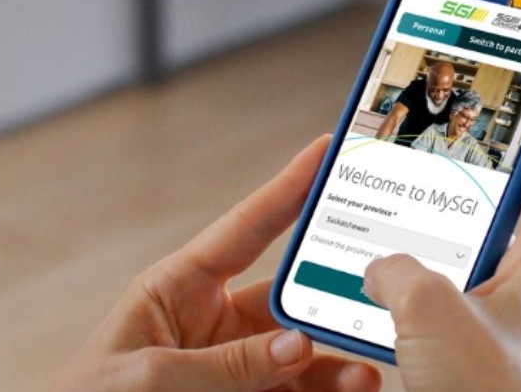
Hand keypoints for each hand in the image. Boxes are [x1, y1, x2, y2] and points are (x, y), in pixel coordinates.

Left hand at [60, 136, 381, 391]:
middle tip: (373, 293)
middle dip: (331, 298)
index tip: (328, 151)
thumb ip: (225, 365)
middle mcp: (213, 323)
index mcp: (177, 289)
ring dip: (336, 364)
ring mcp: (233, 367)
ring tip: (364, 378)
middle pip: (288, 299)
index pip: (244, 229)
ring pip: (300, 355)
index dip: (287, 189)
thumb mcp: (148, 378)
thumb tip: (297, 343)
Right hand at [364, 103, 520, 390]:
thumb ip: (397, 267)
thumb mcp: (429, 311)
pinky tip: (375, 277)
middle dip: (478, 169)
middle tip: (448, 128)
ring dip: (436, 228)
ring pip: (469, 256)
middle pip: (509, 208)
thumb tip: (379, 267)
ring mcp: (507, 324)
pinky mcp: (477, 355)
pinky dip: (413, 282)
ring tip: (396, 196)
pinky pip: (443, 300)